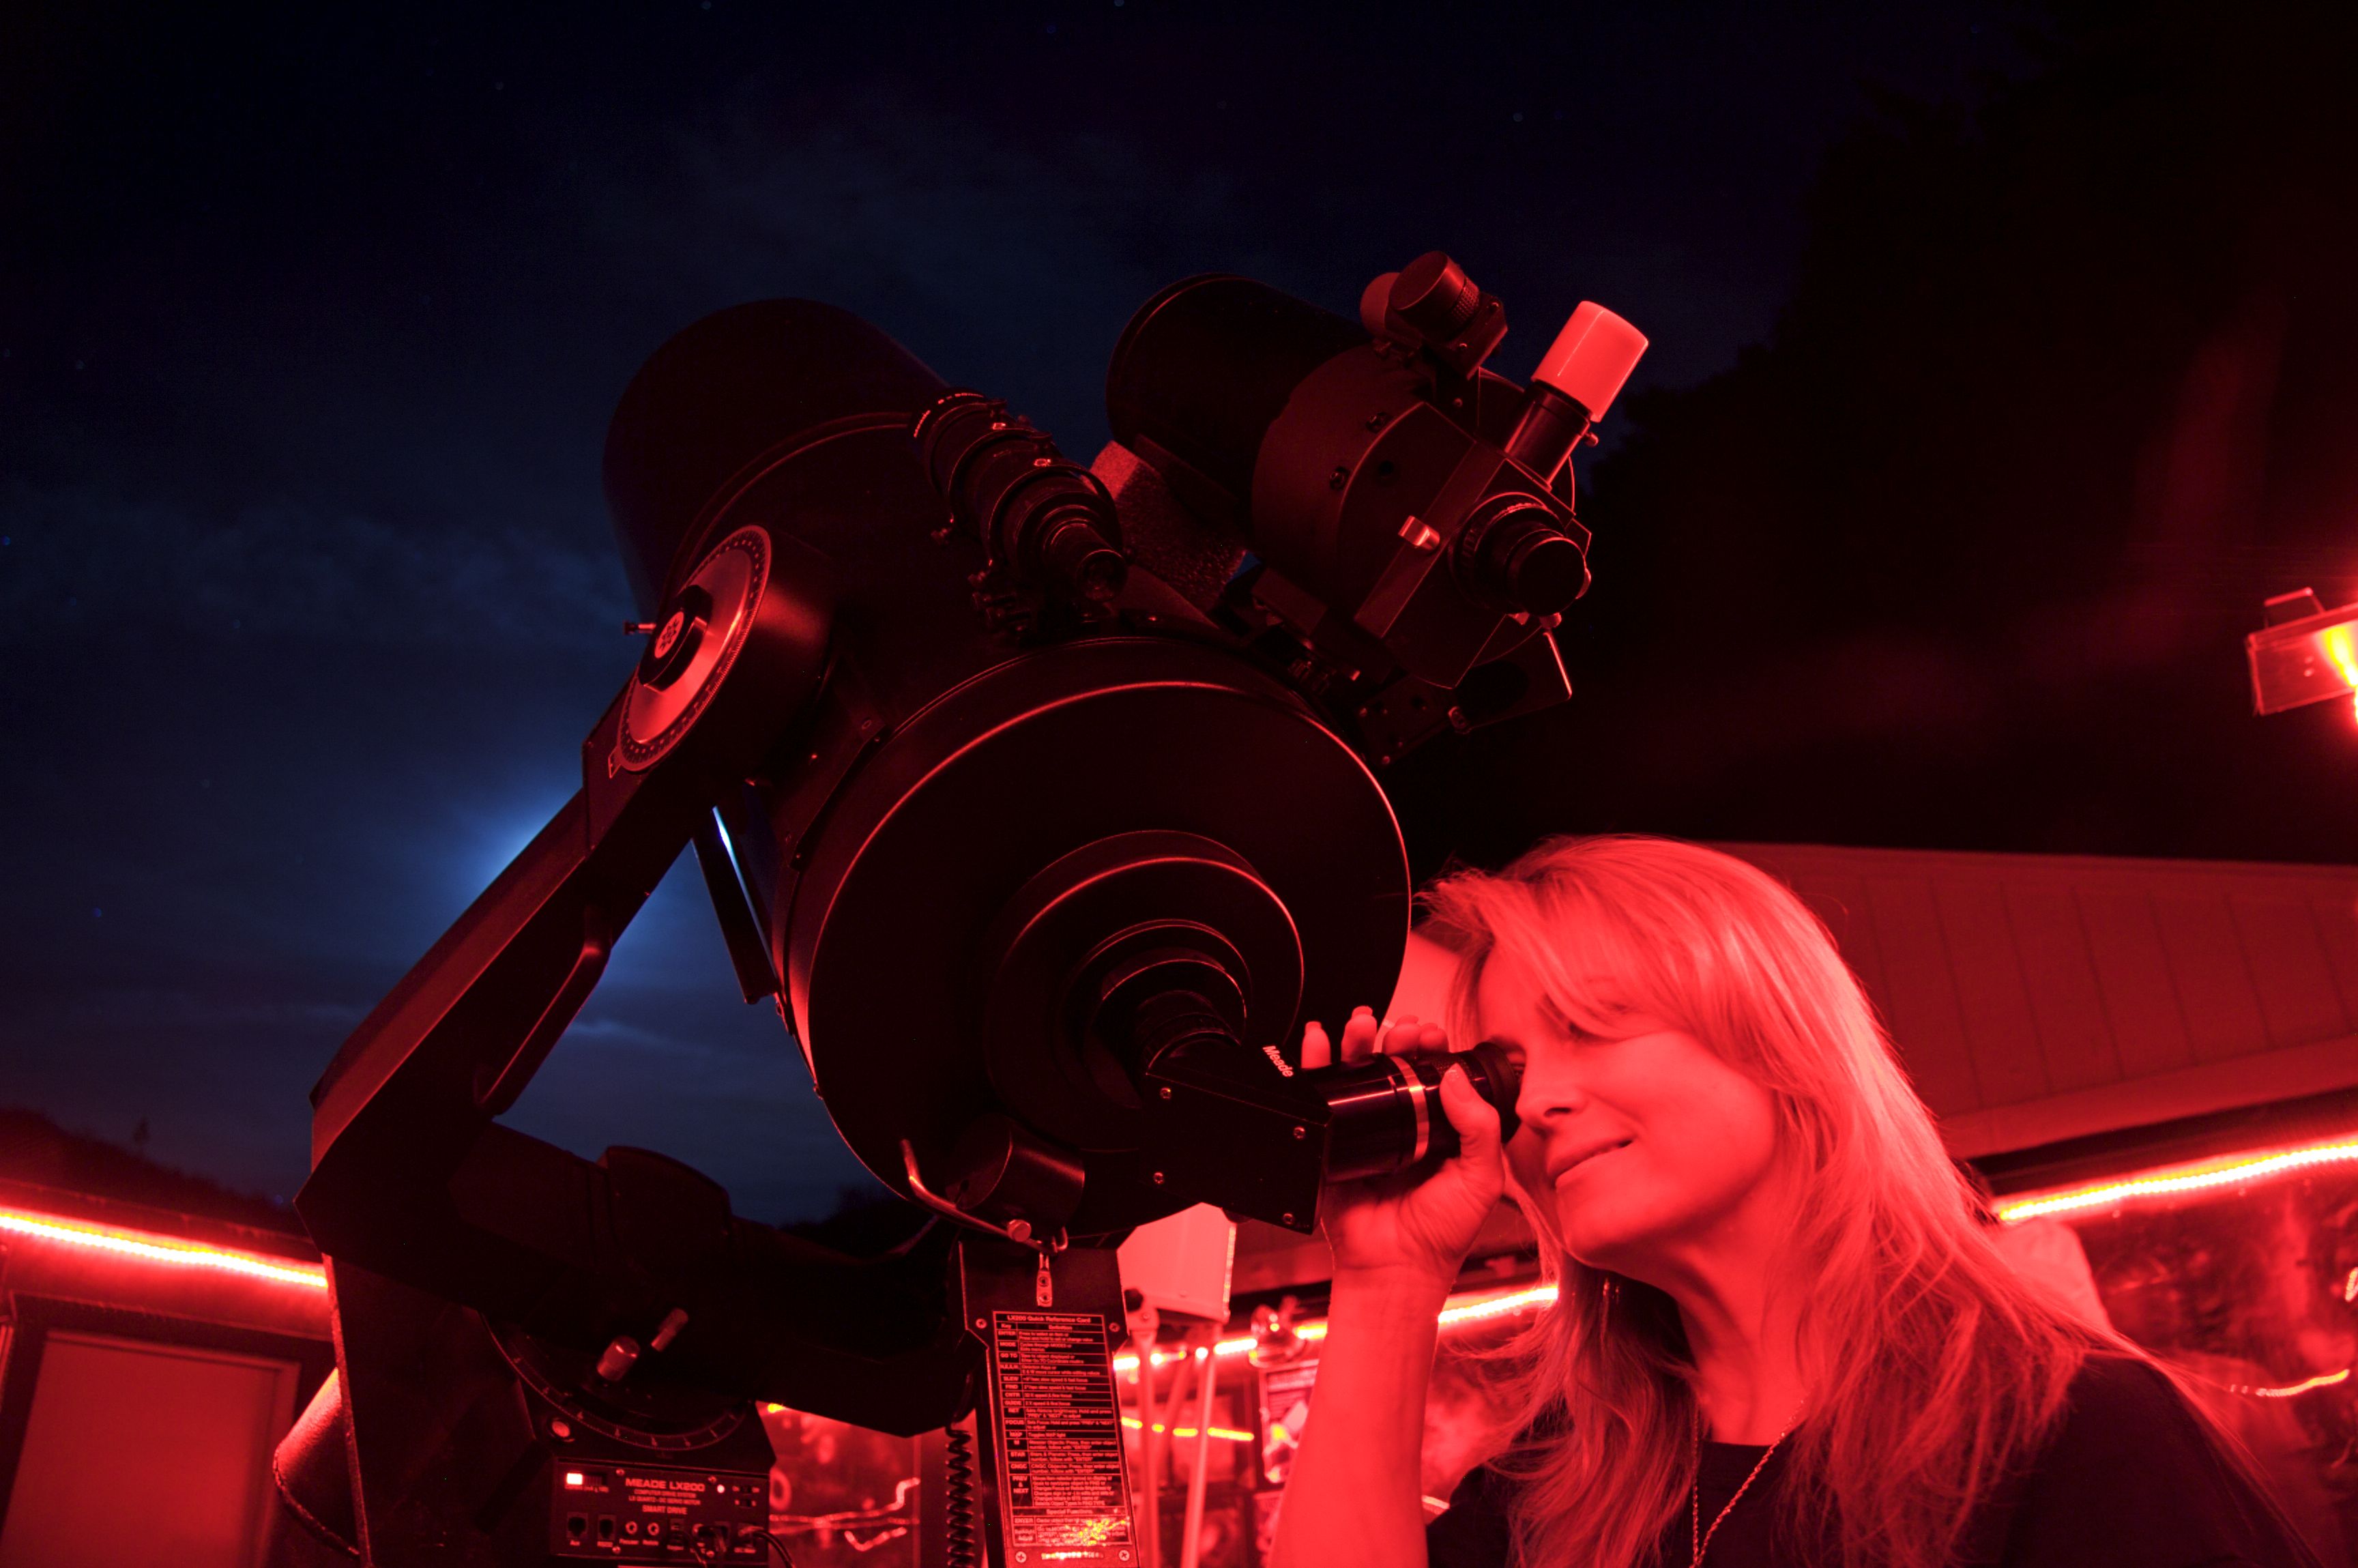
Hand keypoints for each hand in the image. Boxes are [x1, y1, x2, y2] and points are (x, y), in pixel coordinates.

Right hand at [1302, 1007, 1504, 1286]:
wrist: (1396, 1270)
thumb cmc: (1442, 1234)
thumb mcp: (1481, 1177)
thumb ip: (1478, 1126)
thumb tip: (1453, 1078)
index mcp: (1437, 1129)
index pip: (1431, 1074)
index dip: (1429, 1049)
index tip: (1429, 1035)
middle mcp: (1400, 1126)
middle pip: (1391, 1066)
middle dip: (1393, 1038)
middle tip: (1400, 1031)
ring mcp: (1363, 1133)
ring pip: (1355, 1074)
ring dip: (1355, 1041)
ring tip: (1361, 1024)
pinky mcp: (1330, 1144)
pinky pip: (1318, 1098)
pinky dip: (1315, 1064)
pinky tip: (1320, 1042)